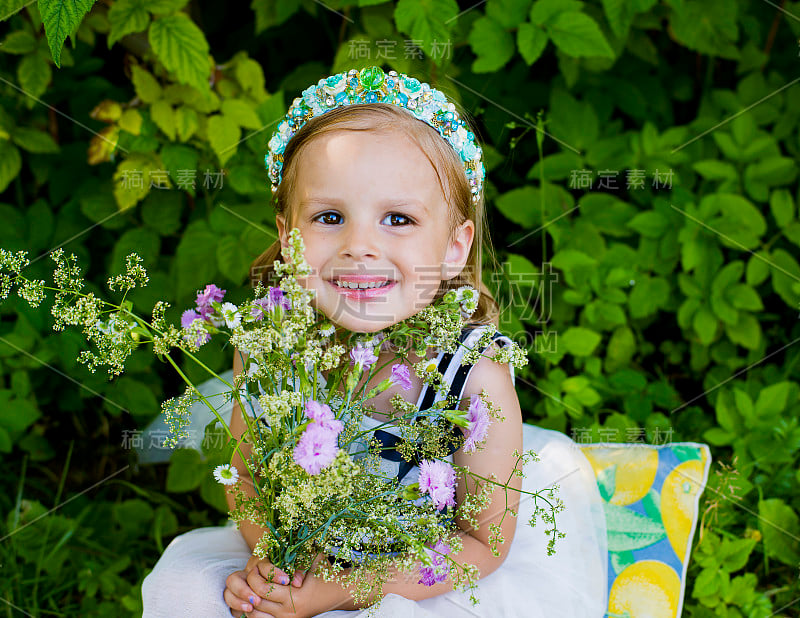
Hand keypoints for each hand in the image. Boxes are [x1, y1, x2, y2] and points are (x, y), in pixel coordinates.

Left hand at [225, 554, 350, 617]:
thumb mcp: (314, 559)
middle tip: (251, 575)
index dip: (256, 577)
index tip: (256, 567)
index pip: (264, 589)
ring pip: (257, 615)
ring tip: (253, 586)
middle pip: (257, 602)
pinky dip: (257, 610)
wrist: (340, 592)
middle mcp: (290, 613)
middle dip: (250, 588)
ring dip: (251, 600)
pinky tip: (258, 597)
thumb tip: (279, 547)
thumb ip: (297, 555)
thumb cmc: (327, 572)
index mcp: (296, 597)